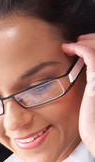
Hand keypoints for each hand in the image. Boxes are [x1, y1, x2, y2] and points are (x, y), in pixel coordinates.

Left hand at [62, 35, 94, 156]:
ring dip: (84, 42)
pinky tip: (69, 49)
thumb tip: (87, 76)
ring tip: (71, 45)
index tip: (82, 44)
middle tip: (77, 41)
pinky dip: (79, 48)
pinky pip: (90, 55)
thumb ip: (93, 85)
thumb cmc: (93, 122)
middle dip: (92, 40)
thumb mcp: (93, 98)